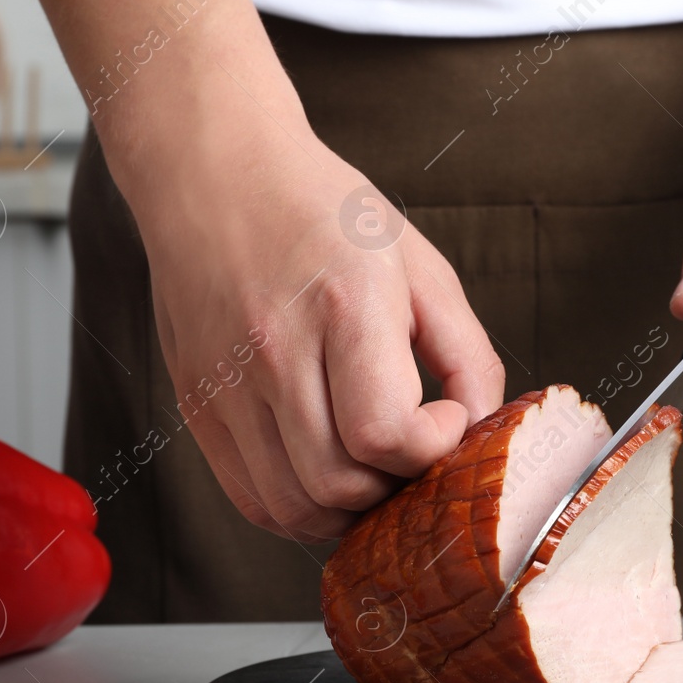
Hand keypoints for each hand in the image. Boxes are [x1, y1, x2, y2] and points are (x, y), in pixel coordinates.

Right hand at [116, 99, 504, 541]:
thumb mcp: (420, 265)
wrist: (213, 171)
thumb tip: (485, 430)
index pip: (384, 433)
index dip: (431, 447)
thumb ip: (467, 352)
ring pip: (291, 507)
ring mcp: (226, 383)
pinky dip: (299, 510)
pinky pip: (252, 498)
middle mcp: (274, 349)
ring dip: (348, 511)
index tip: (445, 416)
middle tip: (414, 453)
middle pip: (338, 483)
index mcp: (343, 303)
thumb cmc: (323, 213)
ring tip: (376, 473)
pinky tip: (329, 478)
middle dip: (394, 489)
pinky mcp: (197, 404)